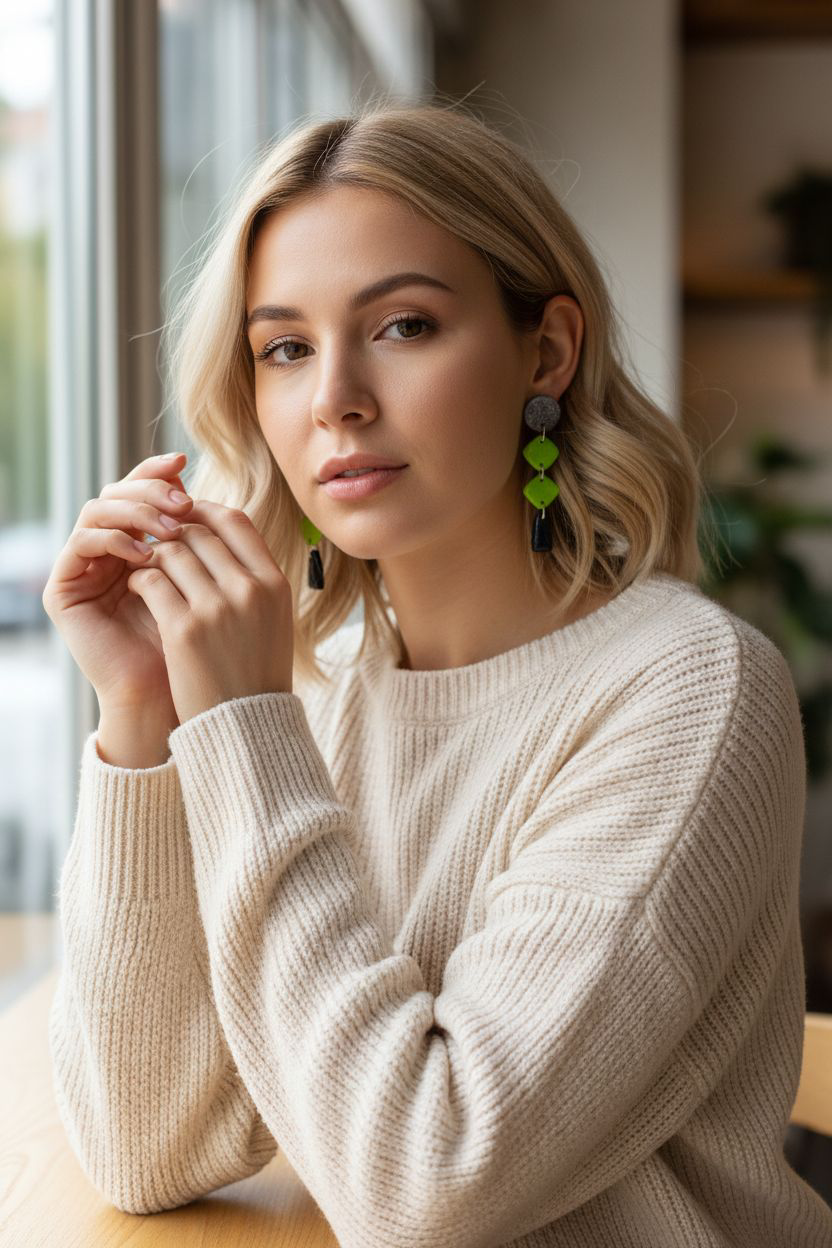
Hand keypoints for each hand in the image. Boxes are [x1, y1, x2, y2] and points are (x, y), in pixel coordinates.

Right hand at [41, 451, 196, 718]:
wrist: (173, 695)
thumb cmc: (196, 643)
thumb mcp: (203, 579)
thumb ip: (196, 537)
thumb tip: (201, 488)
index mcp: (137, 542)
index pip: (140, 491)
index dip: (157, 472)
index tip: (184, 463)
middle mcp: (106, 551)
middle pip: (116, 493)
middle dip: (149, 489)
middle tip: (181, 500)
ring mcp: (83, 569)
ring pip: (97, 511)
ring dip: (135, 511)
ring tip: (170, 527)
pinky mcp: (64, 589)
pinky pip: (81, 543)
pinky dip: (112, 539)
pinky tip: (143, 553)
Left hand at [124, 499, 293, 724]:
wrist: (246, 727)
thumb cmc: (256, 672)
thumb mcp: (272, 619)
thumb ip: (252, 578)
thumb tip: (221, 535)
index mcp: (274, 583)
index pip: (234, 520)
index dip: (203, 511)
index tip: (186, 519)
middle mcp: (249, 589)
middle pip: (199, 532)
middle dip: (173, 534)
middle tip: (158, 546)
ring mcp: (217, 608)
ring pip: (171, 552)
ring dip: (153, 555)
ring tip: (147, 569)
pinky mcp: (184, 630)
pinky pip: (151, 581)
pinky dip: (140, 579)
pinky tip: (138, 590)